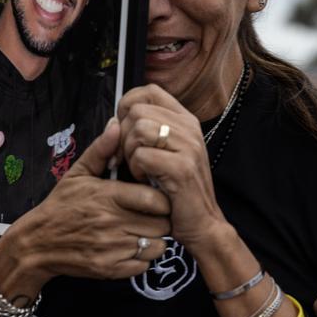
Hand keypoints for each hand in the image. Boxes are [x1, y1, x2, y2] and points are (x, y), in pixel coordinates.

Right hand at [0, 117, 172, 296]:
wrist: (37, 243)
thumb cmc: (61, 204)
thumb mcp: (78, 172)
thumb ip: (101, 149)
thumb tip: (117, 124)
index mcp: (108, 196)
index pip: (155, 199)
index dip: (162, 198)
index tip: (157, 197)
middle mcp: (111, 223)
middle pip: (162, 224)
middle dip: (162, 218)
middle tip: (154, 215)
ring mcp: (111, 249)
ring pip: (157, 246)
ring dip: (156, 239)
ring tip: (144, 230)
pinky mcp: (110, 269)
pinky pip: (144, 266)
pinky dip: (143, 258)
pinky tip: (132, 246)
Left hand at [116, 84, 224, 252]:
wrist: (203, 224)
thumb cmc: (177, 190)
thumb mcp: (165, 153)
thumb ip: (145, 132)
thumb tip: (113, 120)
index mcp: (185, 120)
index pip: (149, 91)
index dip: (128, 105)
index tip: (124, 128)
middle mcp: (189, 128)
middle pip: (137, 111)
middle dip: (123, 136)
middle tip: (128, 158)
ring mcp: (188, 146)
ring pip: (138, 130)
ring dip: (130, 153)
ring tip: (140, 170)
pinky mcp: (182, 168)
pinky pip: (141, 155)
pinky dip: (137, 170)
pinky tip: (146, 180)